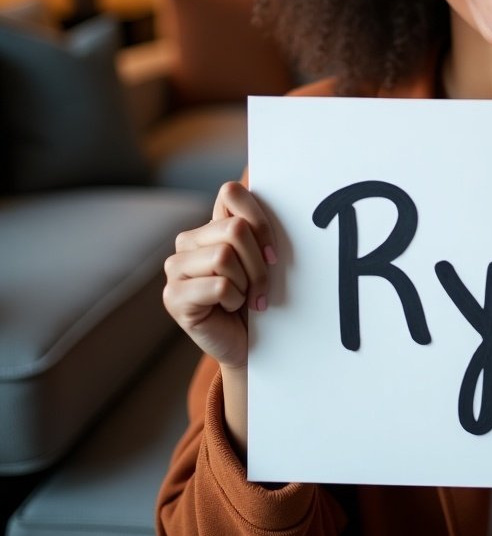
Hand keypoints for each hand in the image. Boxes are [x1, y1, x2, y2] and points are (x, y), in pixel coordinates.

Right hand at [162, 181, 277, 371]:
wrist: (252, 342)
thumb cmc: (259, 296)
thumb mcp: (265, 256)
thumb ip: (258, 227)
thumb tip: (274, 193)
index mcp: (211, 225)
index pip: (231, 192)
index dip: (259, 219)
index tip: (272, 253)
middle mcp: (189, 241)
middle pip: (235, 229)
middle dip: (258, 262)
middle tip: (261, 286)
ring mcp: (176, 268)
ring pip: (224, 256)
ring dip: (247, 282)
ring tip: (245, 297)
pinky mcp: (173, 296)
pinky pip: (219, 285)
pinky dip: (235, 299)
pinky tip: (230, 309)